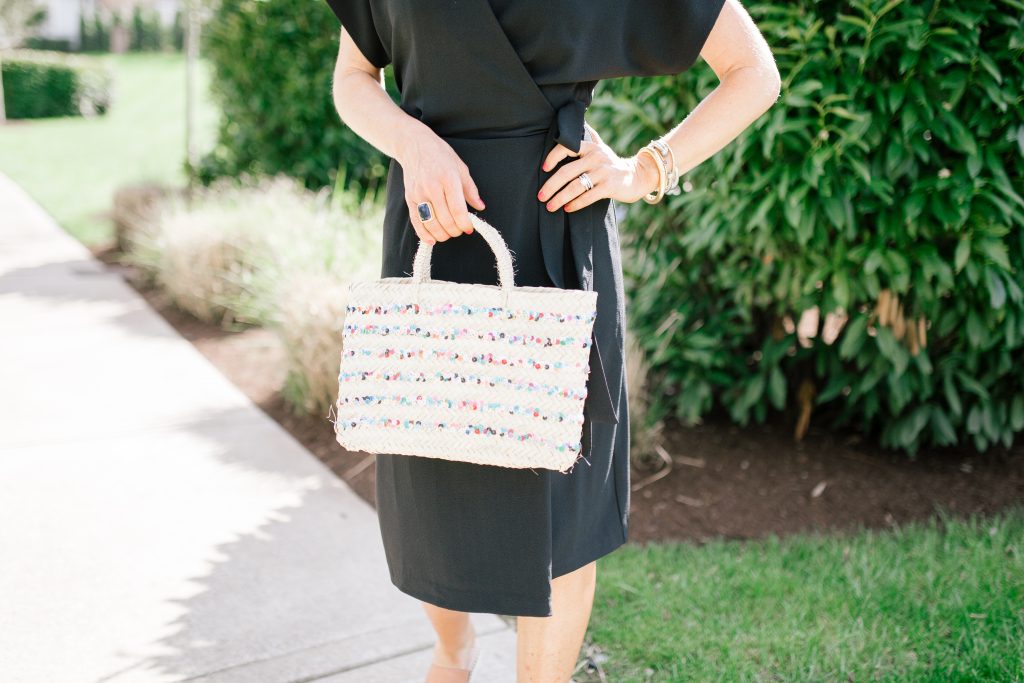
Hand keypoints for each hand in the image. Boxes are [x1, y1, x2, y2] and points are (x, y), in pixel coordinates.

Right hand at [396, 120, 485, 243]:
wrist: (414, 145)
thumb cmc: (441, 156)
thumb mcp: (461, 168)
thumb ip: (471, 190)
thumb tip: (480, 207)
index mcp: (449, 179)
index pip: (458, 210)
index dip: (465, 224)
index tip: (469, 228)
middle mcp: (433, 187)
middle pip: (446, 220)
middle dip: (456, 230)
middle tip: (460, 230)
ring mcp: (419, 194)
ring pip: (431, 223)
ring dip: (443, 234)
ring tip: (449, 233)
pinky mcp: (410, 198)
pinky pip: (416, 221)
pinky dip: (424, 234)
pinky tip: (432, 240)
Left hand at [537, 123, 660, 211]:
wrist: (636, 176)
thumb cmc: (611, 163)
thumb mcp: (600, 147)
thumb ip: (588, 136)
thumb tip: (576, 119)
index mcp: (591, 146)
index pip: (567, 147)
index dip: (553, 157)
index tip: (543, 168)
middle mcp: (596, 157)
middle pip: (567, 171)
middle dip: (551, 186)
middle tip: (540, 196)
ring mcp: (603, 172)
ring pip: (576, 186)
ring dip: (560, 198)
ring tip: (550, 206)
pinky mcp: (610, 186)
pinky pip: (588, 196)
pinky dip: (576, 204)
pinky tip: (567, 208)